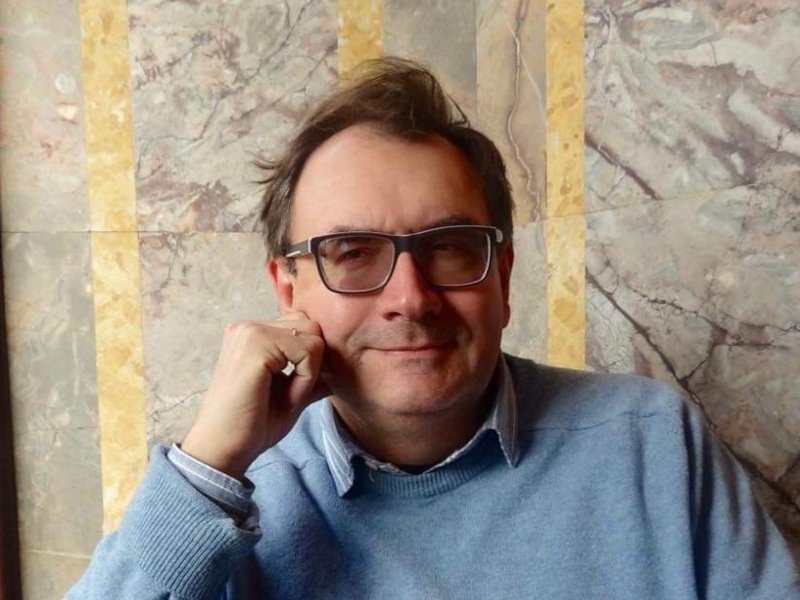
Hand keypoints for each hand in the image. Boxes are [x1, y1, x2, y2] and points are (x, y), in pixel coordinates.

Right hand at [181, 311, 328, 478]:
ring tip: (288, 395)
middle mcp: (249, 326)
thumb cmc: (251, 424)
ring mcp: (251, 331)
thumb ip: (312, 375)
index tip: (294, 389)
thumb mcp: (290, 395)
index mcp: (252, 333)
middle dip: (313, 361)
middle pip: (312, 327)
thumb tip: (340, 365)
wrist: (222, 449)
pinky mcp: (257, 344)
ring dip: (311, 370)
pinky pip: (309, 351)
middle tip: (293, 393)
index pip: (304, 328)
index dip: (310, 360)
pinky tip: (287, 397)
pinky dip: (307, 378)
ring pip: (313, 337)